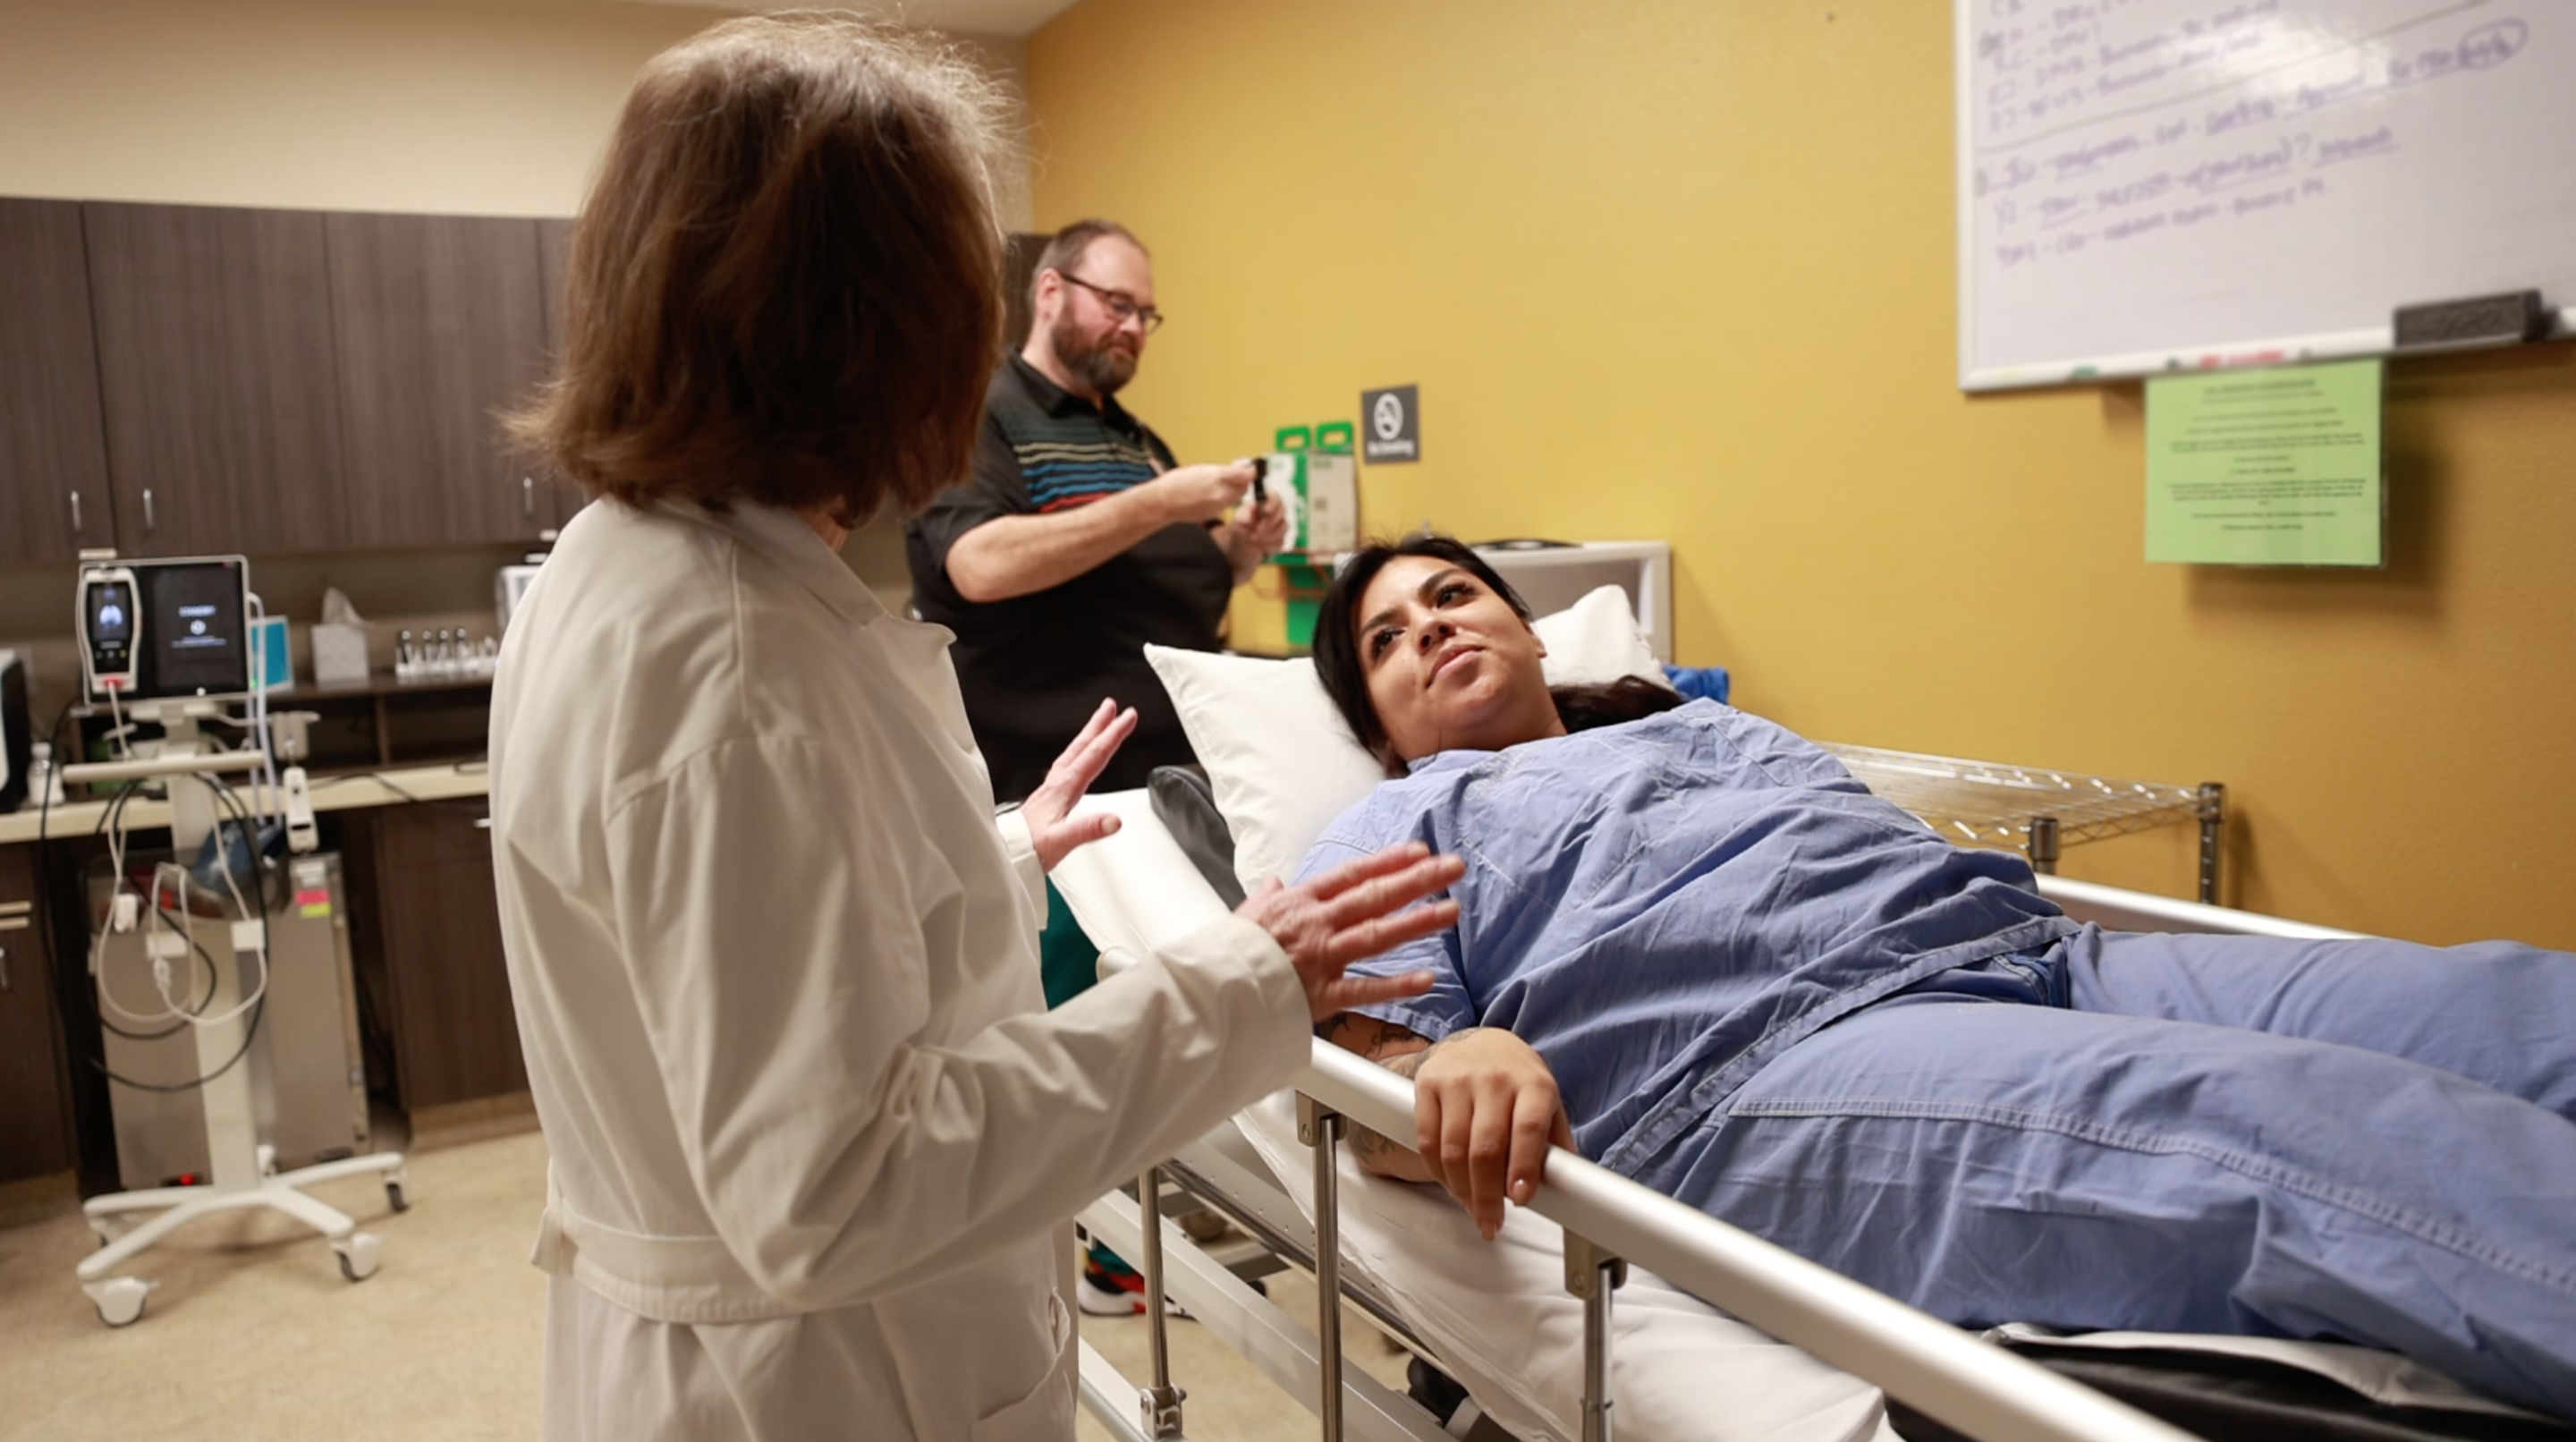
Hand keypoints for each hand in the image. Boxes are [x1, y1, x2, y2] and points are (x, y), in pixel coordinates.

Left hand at [1023, 699, 1137, 872]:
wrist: (1004, 854)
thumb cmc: (1028, 849)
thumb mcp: (1060, 842)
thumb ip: (1087, 829)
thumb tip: (1113, 820)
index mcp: (1063, 789)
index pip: (1093, 755)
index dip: (1112, 734)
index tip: (1127, 717)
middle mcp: (1055, 784)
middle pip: (1081, 746)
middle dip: (1099, 724)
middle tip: (1112, 705)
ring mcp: (1050, 789)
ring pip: (1073, 753)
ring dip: (1088, 736)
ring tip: (1099, 723)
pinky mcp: (1046, 798)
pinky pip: (1066, 766)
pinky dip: (1077, 755)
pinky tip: (1078, 760)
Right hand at [1143, 461, 1254, 525]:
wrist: (1164, 503)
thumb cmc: (1177, 483)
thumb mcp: (1202, 468)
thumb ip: (1224, 470)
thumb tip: (1241, 470)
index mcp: (1219, 478)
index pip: (1247, 475)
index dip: (1250, 471)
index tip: (1250, 468)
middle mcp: (1221, 494)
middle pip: (1243, 488)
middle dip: (1241, 481)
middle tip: (1234, 474)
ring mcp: (1218, 507)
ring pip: (1235, 498)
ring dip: (1233, 490)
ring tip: (1220, 484)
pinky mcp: (1213, 515)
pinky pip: (1225, 506)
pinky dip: (1224, 499)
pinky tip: (1211, 494)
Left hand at [1220, 493, 1290, 567]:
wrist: (1239, 550)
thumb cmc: (1238, 531)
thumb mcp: (1238, 521)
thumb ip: (1247, 513)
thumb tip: (1253, 505)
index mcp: (1264, 503)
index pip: (1275, 498)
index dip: (1273, 503)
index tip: (1266, 511)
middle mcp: (1274, 513)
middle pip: (1282, 512)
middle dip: (1269, 523)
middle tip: (1255, 532)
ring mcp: (1279, 526)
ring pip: (1284, 527)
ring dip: (1269, 535)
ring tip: (1253, 540)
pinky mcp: (1280, 539)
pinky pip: (1281, 541)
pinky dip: (1270, 545)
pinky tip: (1260, 547)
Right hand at [1234, 844, 1463, 1021]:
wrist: (1210, 990)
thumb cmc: (1228, 953)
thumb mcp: (1246, 914)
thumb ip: (1266, 897)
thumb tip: (1273, 882)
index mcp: (1300, 902)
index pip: (1352, 874)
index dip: (1388, 861)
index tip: (1419, 850)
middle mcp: (1317, 924)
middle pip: (1374, 896)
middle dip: (1418, 880)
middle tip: (1453, 867)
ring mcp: (1322, 958)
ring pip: (1377, 935)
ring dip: (1418, 921)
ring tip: (1452, 910)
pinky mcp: (1322, 994)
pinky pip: (1365, 989)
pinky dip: (1396, 985)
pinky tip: (1427, 979)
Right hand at [1412, 1029, 1576, 1239]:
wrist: (1483, 1043)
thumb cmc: (1520, 1083)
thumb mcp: (1548, 1105)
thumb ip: (1555, 1145)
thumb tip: (1569, 1190)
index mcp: (1533, 1085)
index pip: (1527, 1128)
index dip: (1523, 1166)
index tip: (1522, 1199)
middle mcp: (1496, 1078)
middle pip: (1486, 1147)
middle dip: (1488, 1196)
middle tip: (1492, 1223)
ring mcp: (1458, 1079)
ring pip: (1453, 1149)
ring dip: (1462, 1191)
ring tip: (1474, 1211)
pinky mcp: (1429, 1084)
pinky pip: (1427, 1140)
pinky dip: (1438, 1172)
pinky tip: (1452, 1185)